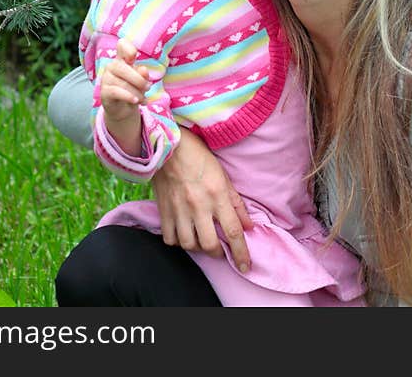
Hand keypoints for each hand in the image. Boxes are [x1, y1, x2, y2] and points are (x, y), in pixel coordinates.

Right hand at [100, 38, 149, 122]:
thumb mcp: (142, 82)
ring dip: (137, 93)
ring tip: (142, 99)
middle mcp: (112, 67)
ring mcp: (106, 79)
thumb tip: (143, 70)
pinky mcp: (104, 92)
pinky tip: (136, 101)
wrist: (123, 110)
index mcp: (122, 60)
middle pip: (123, 67)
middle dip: (139, 79)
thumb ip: (143, 75)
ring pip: (122, 83)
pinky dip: (129, 97)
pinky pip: (116, 92)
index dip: (128, 48)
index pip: (122, 45)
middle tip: (148, 87)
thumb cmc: (133, 91)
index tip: (133, 58)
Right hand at [152, 128, 252, 271]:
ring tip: (203, 243)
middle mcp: (198, 206)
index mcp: (217, 196)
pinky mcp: (163, 210)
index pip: (233, 232)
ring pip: (189, 244)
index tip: (245, 266)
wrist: (168, 146)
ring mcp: (179, 209)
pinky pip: (169, 237)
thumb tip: (248, 226)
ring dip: (198, 248)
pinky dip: (178, 242)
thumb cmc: (199, 157)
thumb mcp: (224, 177)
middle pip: (210, 244)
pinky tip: (184, 235)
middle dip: (218, 254)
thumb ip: (236, 203)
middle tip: (221, 251)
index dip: (241, 253)